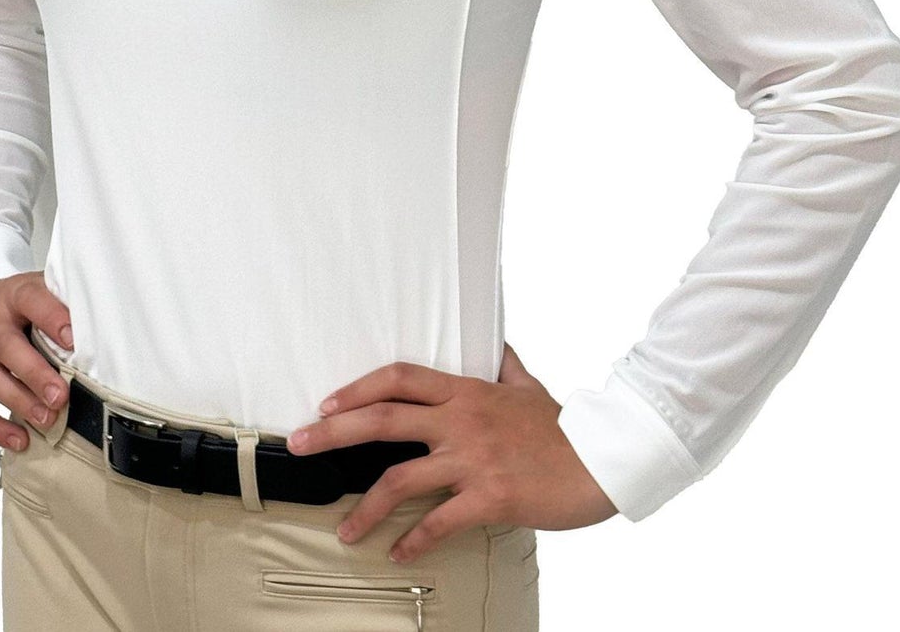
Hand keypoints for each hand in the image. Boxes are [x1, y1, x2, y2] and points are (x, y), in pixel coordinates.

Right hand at [0, 271, 74, 451]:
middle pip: (7, 347)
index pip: (31, 301)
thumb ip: (61, 305)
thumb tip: (101, 331)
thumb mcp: (37, 291)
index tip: (73, 341)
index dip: (52, 319)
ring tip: (47, 421)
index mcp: (13, 294)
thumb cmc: (16, 305)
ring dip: (19, 403)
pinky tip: (19, 440)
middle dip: (35, 374)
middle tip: (60, 397)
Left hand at [285, 341, 618, 560]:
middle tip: (299, 443)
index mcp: (466, 391)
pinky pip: (439, 522)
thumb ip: (505, 367)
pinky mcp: (488, 496)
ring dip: (365, 506)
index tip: (327, 402)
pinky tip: (397, 552)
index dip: (357, 388)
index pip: (399, 378)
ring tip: (344, 529)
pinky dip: (414, 540)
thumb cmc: (564, 426)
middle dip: (333, 431)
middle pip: (382, 420)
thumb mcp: (529, 385)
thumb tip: (497, 347)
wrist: (600, 459)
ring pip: (400, 478)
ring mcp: (472, 459)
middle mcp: (461, 420)